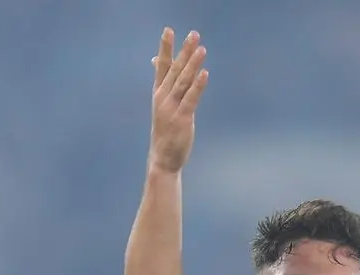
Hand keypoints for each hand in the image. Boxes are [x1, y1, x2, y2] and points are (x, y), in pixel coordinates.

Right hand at [148, 28, 208, 173]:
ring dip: (192, 64)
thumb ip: (162, 81)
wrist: (163, 158)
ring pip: (183, 82)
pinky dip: (197, 86)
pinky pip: (191, 99)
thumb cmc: (165, 129)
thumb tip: (154, 60)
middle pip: (175, 70)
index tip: (168, 30)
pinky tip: (204, 74)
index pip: (161, 66)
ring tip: (202, 49)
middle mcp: (163, 98)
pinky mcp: (182, 119)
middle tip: (194, 34)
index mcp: (158, 93)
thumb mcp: (161, 103)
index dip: (165, 48)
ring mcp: (172, 108)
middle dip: (184, 51)